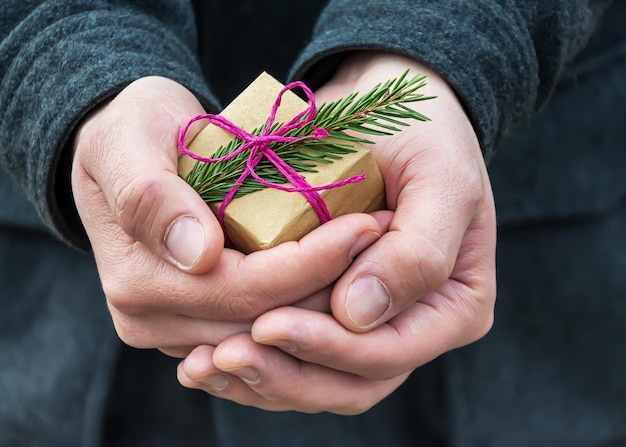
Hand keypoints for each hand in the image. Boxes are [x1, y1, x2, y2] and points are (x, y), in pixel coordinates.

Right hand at [71, 76, 384, 356]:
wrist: (123, 149)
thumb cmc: (130, 132)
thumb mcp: (129, 141)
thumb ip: (150, 195)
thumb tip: (198, 255)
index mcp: (140, 281)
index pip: (247, 288)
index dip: (312, 262)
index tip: (366, 225)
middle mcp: (153, 321)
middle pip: (267, 319)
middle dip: (334, 282)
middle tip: (387, 235)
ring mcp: (176, 330)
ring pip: (274, 332)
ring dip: (330, 297)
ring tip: (378, 250)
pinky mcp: (196, 325)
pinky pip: (265, 326)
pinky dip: (308, 302)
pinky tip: (347, 270)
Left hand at [177, 52, 495, 412]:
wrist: (389, 110)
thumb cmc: (423, 135)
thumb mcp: (440, 179)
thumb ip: (419, 251)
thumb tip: (358, 314)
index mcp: (454, 307)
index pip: (388, 355)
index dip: (328, 349)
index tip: (268, 323)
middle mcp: (414, 328)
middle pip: (350, 384)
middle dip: (285, 374)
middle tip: (222, 355)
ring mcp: (372, 327)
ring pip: (316, 381)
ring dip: (260, 379)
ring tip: (203, 365)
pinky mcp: (333, 314)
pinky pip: (295, 357)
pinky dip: (254, 362)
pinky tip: (206, 357)